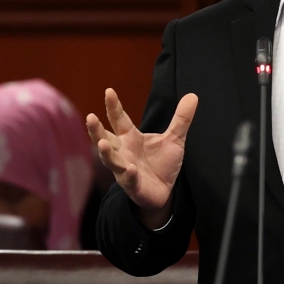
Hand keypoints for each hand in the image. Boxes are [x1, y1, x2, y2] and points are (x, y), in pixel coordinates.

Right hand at [86, 88, 197, 229]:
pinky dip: (128, 175)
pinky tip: (130, 169)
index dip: (113, 106)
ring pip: (111, 160)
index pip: (119, 119)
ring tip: (102, 144)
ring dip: (106, 153)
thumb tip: (193, 95)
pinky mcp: (133, 186)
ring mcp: (125, 169)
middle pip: (105, 138)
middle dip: (96, 130)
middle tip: (90, 117)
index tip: (109, 91)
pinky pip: (129, 180)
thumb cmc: (162, 164)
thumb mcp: (175, 139)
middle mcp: (123, 152)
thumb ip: (181, 119)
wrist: (165, 192)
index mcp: (130, 138)